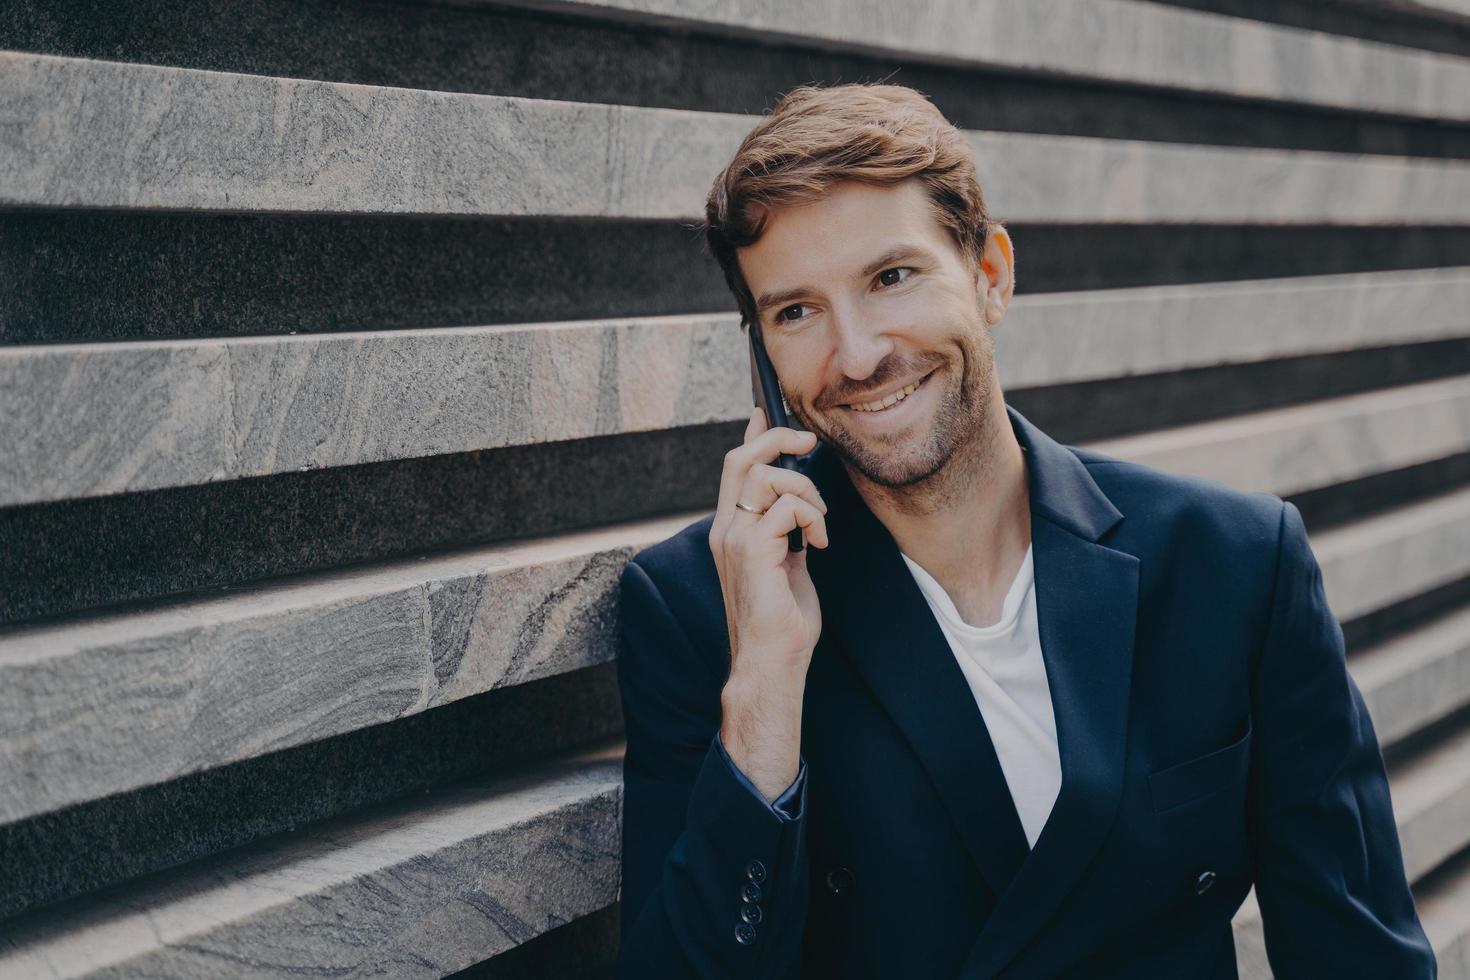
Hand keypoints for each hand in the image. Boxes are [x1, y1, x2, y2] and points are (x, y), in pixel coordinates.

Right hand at [708, 406, 827, 677]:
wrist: (769, 664)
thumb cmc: (781, 623)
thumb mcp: (786, 566)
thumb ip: (785, 534)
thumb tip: (800, 507)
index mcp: (730, 531)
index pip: (735, 469)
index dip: (752, 435)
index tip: (766, 413)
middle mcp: (725, 530)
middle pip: (742, 459)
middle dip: (779, 439)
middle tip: (810, 442)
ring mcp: (735, 539)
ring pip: (767, 477)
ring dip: (807, 492)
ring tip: (821, 525)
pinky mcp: (753, 551)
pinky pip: (787, 506)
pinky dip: (814, 517)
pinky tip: (820, 545)